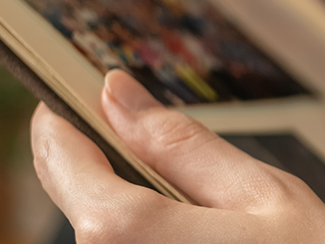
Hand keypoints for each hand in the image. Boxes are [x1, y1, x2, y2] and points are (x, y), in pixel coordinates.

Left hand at [31, 70, 324, 242]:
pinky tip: (195, 235)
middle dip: (97, 161)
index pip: (60, 158)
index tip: (78, 95)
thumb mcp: (263, 194)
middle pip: (74, 200)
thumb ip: (182, 144)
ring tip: (195, 203)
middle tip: (139, 134)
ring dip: (125, 206)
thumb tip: (121, 96)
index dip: (66, 118)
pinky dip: (145, 238)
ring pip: (100, 233)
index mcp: (129, 233)